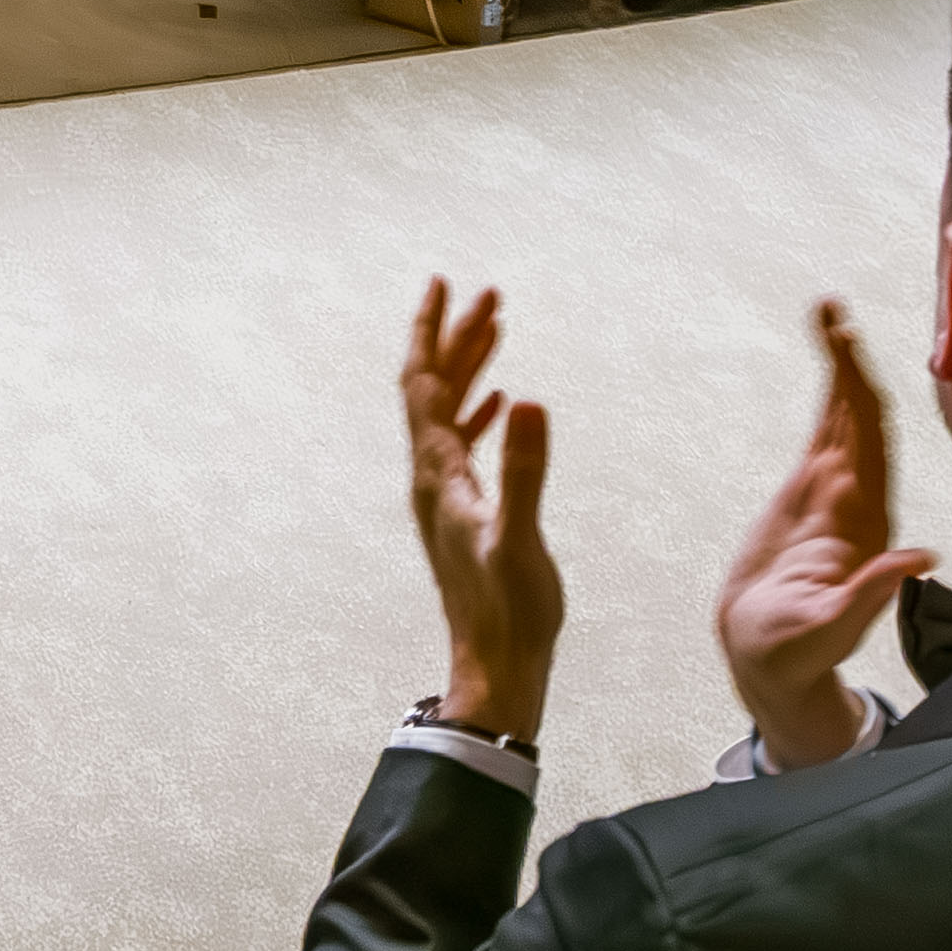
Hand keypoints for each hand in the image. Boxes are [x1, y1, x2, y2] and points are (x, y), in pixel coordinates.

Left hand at [401, 278, 561, 742]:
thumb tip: (528, 399)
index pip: (423, 383)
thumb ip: (526, 470)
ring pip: (449, 413)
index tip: (443, 284)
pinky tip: (502, 404)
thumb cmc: (511, 611)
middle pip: (434, 389)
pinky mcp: (465, 513)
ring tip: (498, 328)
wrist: (498, 666)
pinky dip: (479, 411)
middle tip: (489, 295)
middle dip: (458, 338)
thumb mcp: (521, 538)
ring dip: (470, 368)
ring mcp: (446, 496)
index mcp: (437, 474)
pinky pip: (464, 444)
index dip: (432, 332)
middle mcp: (431, 478)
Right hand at [716, 301, 934, 772]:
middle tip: (831, 309)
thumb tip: (921, 558)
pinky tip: (827, 365)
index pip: (869, 440)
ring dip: (840, 367)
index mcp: (863, 522)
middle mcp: (857, 499)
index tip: (846, 344)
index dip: (860, 390)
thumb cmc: (798, 651)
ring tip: (828, 316)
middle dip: (850, 361)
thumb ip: (875, 593)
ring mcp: (836, 494)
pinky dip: (827, 395)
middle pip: (862, 416)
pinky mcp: (811, 497)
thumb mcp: (834, 628)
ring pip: (846, 418)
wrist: (771, 660)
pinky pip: (825, 434)